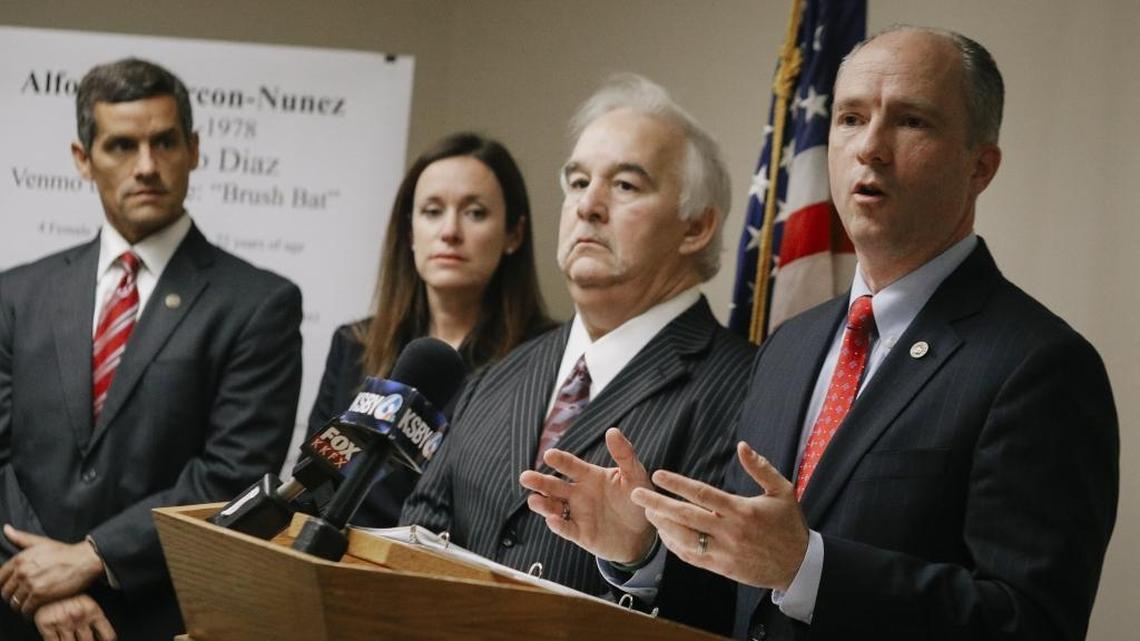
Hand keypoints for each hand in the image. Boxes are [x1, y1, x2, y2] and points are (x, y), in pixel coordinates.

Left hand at [0, 525, 103, 615]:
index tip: (13, 588)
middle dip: (12, 597)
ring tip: (28, 605)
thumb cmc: (65, 552)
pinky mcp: (40, 595)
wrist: (84, 560)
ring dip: (20, 606)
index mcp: (20, 559)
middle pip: (6, 592)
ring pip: (15, 602)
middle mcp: (22, 571)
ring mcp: (30, 584)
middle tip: (22, 598)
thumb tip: (6, 529)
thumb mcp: (41, 542)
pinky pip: (26, 609)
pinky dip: (29, 612)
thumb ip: (21, 538)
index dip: (5, 585)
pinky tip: (34, 609)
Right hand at [34, 593, 116, 640]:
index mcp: (93, 611)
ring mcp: (63, 623)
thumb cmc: (68, 595)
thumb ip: (94, 617)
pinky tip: (60, 640)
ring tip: (71, 638)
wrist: (46, 584)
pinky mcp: (47, 626)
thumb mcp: (87, 602)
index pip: (107, 635)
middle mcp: (79, 618)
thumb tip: (101, 634)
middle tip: (84, 639)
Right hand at [519, 428, 656, 563]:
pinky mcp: (580, 534)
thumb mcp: (635, 475)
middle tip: (525, 477)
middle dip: (539, 481)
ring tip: (533, 500)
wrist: (644, 534)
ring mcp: (577, 514)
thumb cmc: (637, 500)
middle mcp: (579, 493)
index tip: (549, 454)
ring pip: (554, 507)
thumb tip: (612, 431)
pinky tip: (552, 520)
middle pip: (554, 486)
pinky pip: (566, 529)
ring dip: (543, 504)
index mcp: (589, 476)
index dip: (560, 460)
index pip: (570, 466)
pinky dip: (558, 525)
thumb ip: (624, 455)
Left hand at [630, 441, 808, 590]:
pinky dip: (675, 546)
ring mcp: (724, 552)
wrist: (798, 566)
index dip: (678, 484)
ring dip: (662, 524)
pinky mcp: (722, 568)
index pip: (702, 494)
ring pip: (685, 537)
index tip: (658, 475)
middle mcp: (729, 531)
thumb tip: (742, 445)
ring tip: (646, 511)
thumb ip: (761, 467)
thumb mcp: (783, 491)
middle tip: (636, 493)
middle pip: (686, 515)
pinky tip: (664, 534)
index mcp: (741, 510)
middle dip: (658, 503)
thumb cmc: (789, 524)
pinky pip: (692, 557)